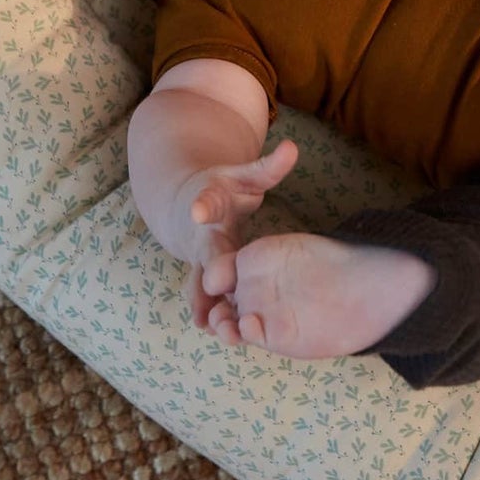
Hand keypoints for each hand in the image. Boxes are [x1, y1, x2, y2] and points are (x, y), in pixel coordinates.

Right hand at [167, 139, 298, 344]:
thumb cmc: (222, 189)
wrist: (186, 205)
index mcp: (210, 203)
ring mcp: (200, 258)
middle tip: (211, 284)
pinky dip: (207, 312)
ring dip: (203, 301)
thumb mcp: (244, 175)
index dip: (202, 206)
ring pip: (200, 282)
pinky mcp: (205, 277)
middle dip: (207, 269)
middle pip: (204, 253)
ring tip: (207, 323)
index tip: (198, 210)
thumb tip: (293, 147)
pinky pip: (205, 296)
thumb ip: (268, 167)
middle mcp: (201, 234)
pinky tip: (213, 331)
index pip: (206, 202)